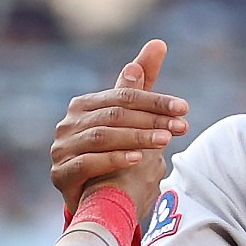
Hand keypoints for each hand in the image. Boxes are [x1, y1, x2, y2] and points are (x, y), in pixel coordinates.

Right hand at [51, 39, 187, 220]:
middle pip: (114, 115)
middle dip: (151, 120)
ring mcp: (61, 149)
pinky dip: (115, 159)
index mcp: (83, 105)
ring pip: (103, 137)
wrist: (94, 201)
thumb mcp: (129, 120)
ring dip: (137, 138)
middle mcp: (68, 124)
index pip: (123, 96)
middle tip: (182, 127)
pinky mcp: (60, 174)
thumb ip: (140, 85)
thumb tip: (158, 43)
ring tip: (165, 141)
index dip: (155, 101)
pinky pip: (88, 162)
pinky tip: (139, 160)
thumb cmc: (113, 154)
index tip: (185, 109)